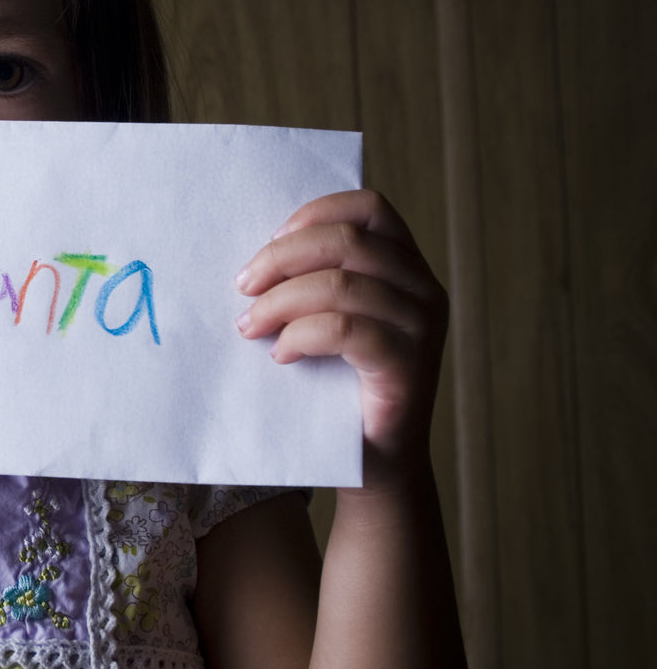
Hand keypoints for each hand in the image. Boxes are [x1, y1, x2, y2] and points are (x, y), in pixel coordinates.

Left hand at [233, 190, 447, 486]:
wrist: (371, 461)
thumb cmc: (335, 383)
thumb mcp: (324, 316)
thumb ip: (311, 278)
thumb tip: (253, 255)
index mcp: (405, 264)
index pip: (369, 207)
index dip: (314, 214)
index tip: (269, 240)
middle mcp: (423, 288)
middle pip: (347, 241)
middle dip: (282, 258)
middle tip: (243, 286)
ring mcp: (422, 326)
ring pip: (342, 285)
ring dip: (281, 301)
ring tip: (250, 327)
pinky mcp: (409, 365)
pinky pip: (346, 330)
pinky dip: (301, 336)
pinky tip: (281, 355)